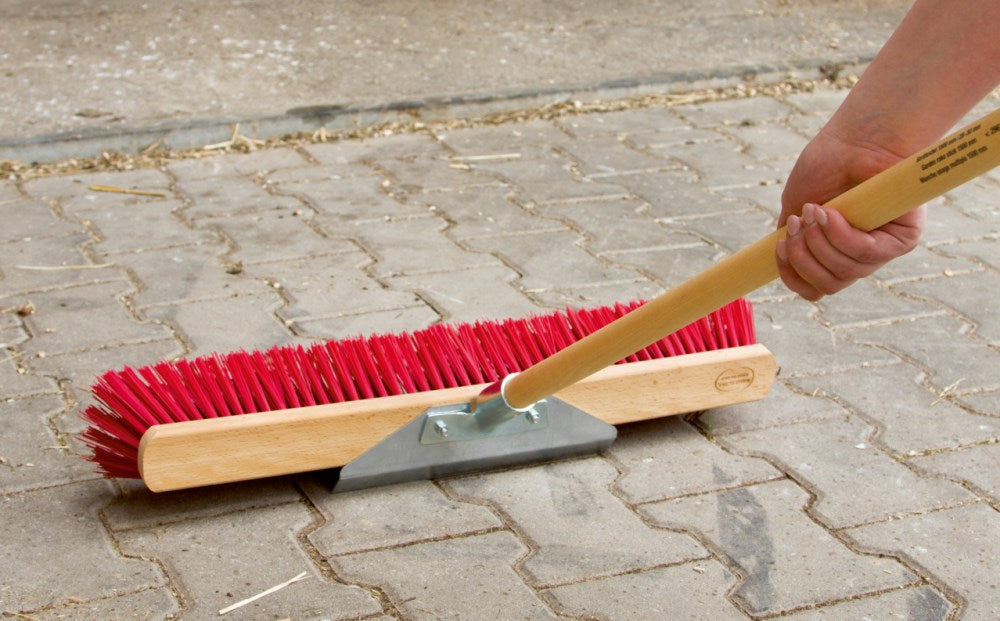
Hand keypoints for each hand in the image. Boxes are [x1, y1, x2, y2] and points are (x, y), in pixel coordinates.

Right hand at [776, 129, 925, 300]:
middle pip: (828, 285)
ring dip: (820, 243)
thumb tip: (784, 267)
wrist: (855, 139)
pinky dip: (841, 236)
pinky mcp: (903, 239)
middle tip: (795, 225)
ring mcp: (882, 250)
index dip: (793, 276)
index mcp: (833, 253)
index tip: (779, 247)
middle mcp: (859, 257)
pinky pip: (867, 255)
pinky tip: (831, 213)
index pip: (814, 288)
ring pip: (845, 273)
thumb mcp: (795, 209)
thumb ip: (792, 241)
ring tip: (814, 211)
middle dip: (803, 258)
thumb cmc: (826, 167)